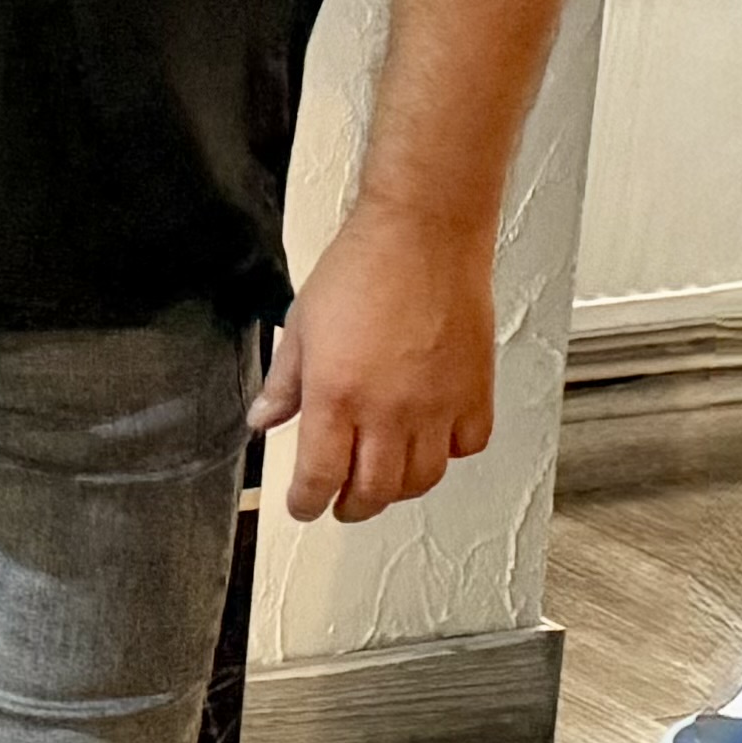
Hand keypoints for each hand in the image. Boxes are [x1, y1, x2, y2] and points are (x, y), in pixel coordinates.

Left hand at [256, 207, 498, 521]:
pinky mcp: (475, 392)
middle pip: (374, 491)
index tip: (302, 506)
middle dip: (351, 506)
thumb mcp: (301, 326)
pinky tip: (431, 443)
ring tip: (380, 480)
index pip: (320, 476)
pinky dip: (449, 456)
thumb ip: (283, 383)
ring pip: (422, 479)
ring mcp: (437, 405)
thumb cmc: (363, 269)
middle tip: (339, 504)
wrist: (422, 236)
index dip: (307, 502)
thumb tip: (265, 419)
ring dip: (397, 489)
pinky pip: (467, 446)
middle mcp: (390, 410)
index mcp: (337, 396)